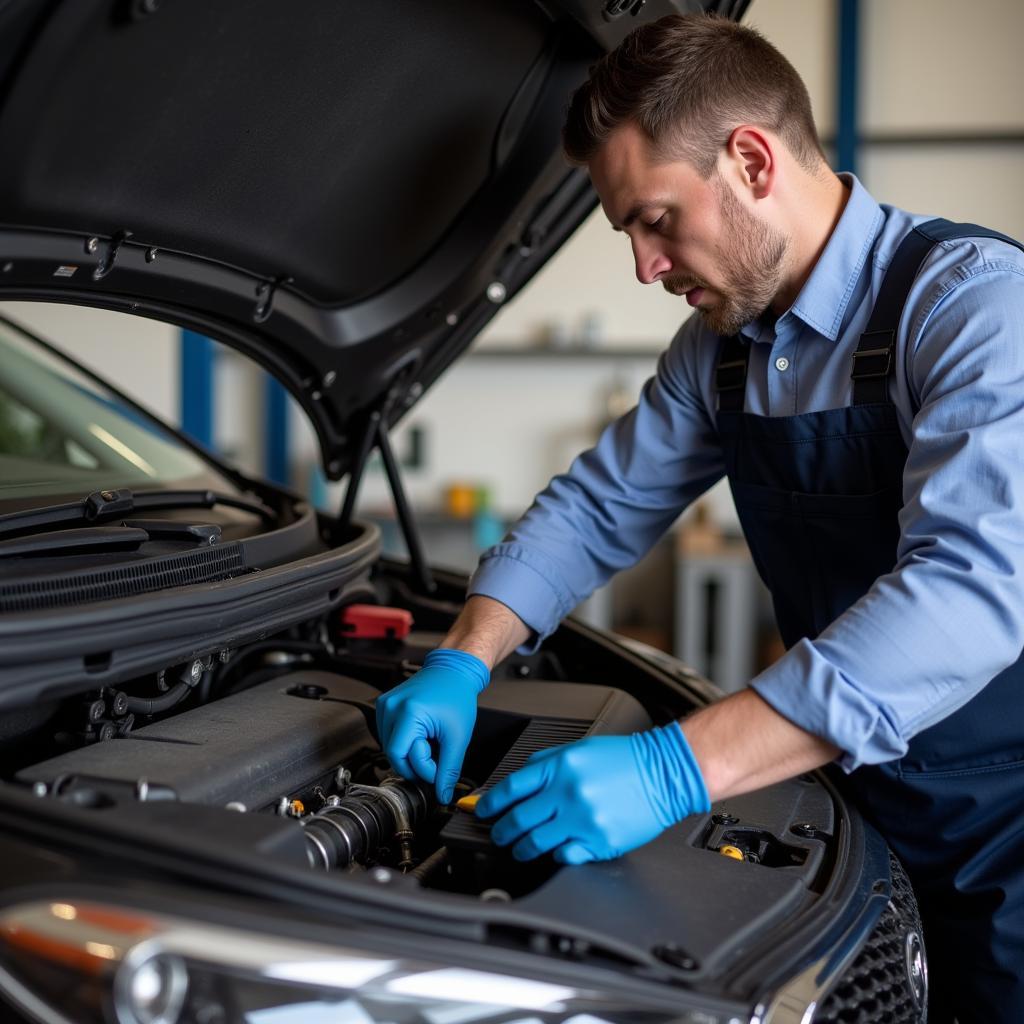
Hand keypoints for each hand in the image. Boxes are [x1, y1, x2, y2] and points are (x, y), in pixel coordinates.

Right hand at [375, 648, 488, 803]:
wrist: (453, 670)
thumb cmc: (457, 695)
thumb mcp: (459, 736)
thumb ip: (449, 769)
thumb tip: (443, 794)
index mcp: (408, 711)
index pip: (400, 756)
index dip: (419, 770)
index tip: (438, 770)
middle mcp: (390, 706)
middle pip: (393, 754)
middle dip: (415, 763)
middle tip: (435, 759)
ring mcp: (385, 705)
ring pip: (390, 747)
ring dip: (410, 753)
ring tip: (430, 742)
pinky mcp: (385, 706)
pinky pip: (389, 735)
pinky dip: (405, 742)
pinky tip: (420, 735)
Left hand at [475, 722, 709, 863]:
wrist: (665, 773)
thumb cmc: (625, 759)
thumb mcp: (580, 749)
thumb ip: (547, 762)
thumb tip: (519, 779)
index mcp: (560, 768)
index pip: (511, 788)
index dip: (490, 803)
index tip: (481, 810)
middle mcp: (567, 794)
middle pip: (517, 820)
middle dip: (500, 831)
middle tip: (497, 834)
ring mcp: (583, 821)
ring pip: (535, 843)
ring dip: (521, 848)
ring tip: (519, 848)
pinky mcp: (599, 842)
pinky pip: (564, 856)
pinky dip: (555, 855)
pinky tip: (554, 851)